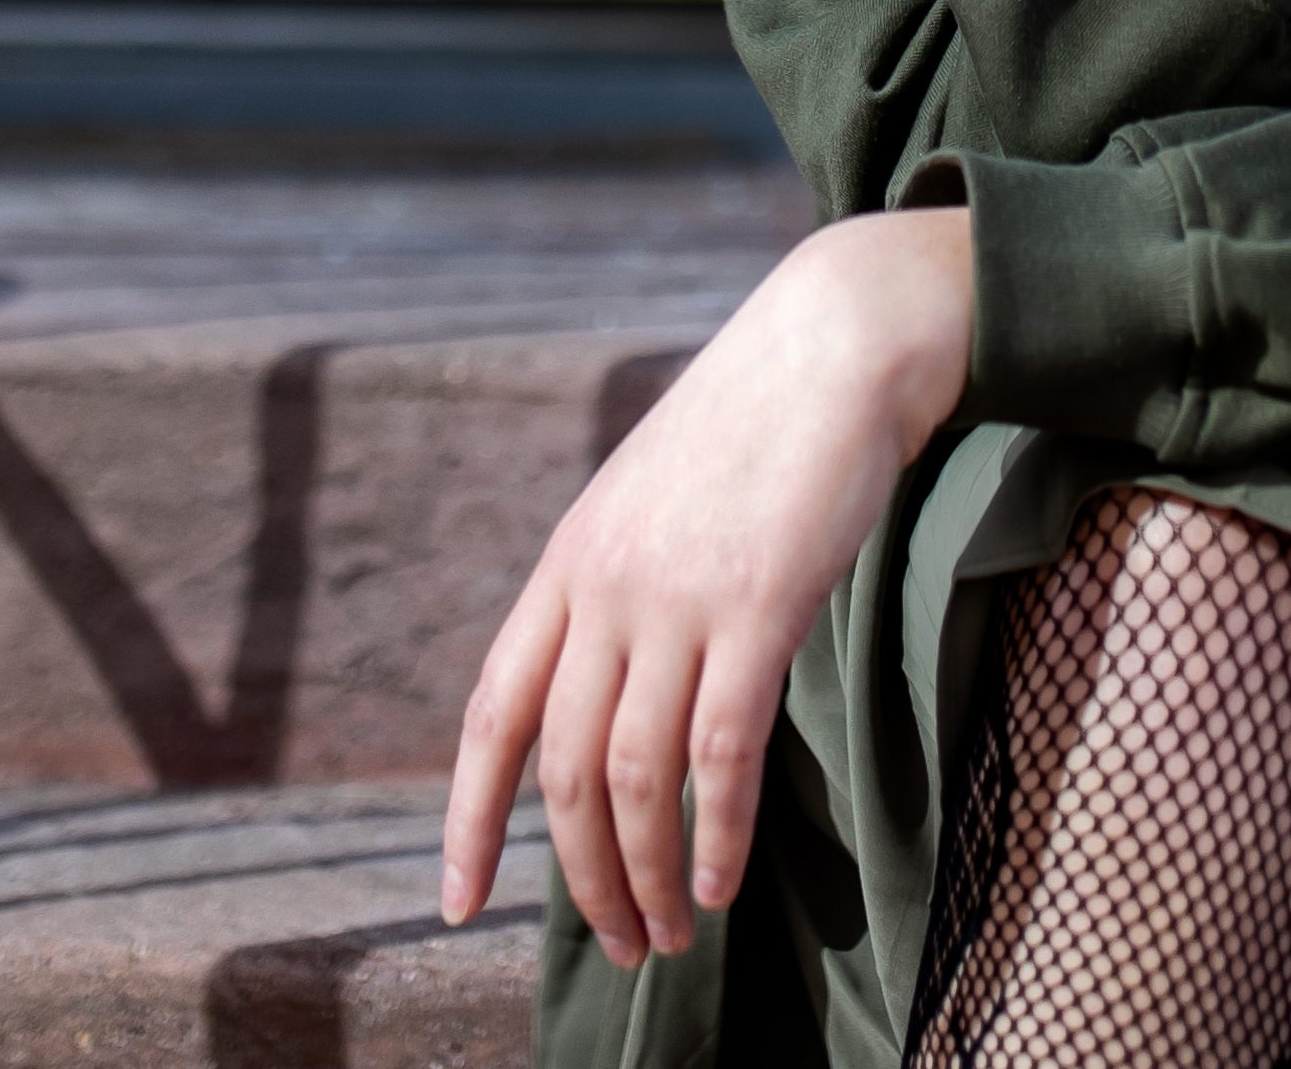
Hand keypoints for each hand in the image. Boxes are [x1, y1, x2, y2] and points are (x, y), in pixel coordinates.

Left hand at [440, 205, 976, 962]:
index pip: (490, 716)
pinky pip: (721, 752)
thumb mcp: (647, 503)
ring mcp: (677, 598)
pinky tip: (725, 882)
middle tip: (623, 945)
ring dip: (648, 875)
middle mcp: (603, 589)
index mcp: (566, 567)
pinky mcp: (758, 606)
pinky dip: (718, 834)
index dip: (469, 819)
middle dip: (584, 877)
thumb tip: (609, 687)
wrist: (831, 345)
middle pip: (563, 769)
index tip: (459, 903)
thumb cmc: (751, 429)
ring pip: (635, 777)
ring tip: (672, 933)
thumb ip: (616, 589)